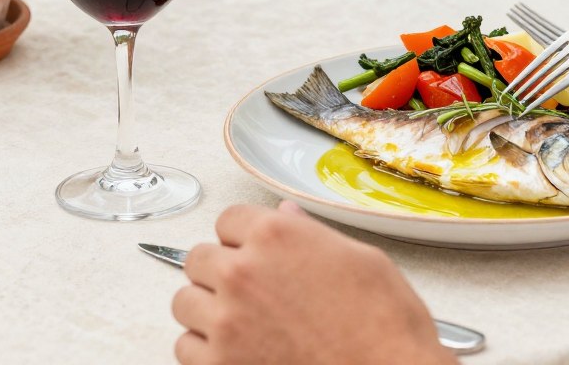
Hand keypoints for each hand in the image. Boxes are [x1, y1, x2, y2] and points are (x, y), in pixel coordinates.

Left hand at [173, 202, 453, 364]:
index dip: (243, 236)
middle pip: (199, 259)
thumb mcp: (361, 259)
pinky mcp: (220, 363)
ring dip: (207, 308)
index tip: (252, 249)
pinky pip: (185, 348)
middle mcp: (243, 272)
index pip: (228, 220)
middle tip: (248, 287)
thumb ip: (311, 234)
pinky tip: (234, 349)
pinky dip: (204, 349)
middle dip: (220, 270)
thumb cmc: (384, 324)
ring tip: (239, 319)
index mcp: (277, 236)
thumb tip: (287, 217)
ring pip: (184, 302)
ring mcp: (227, 321)